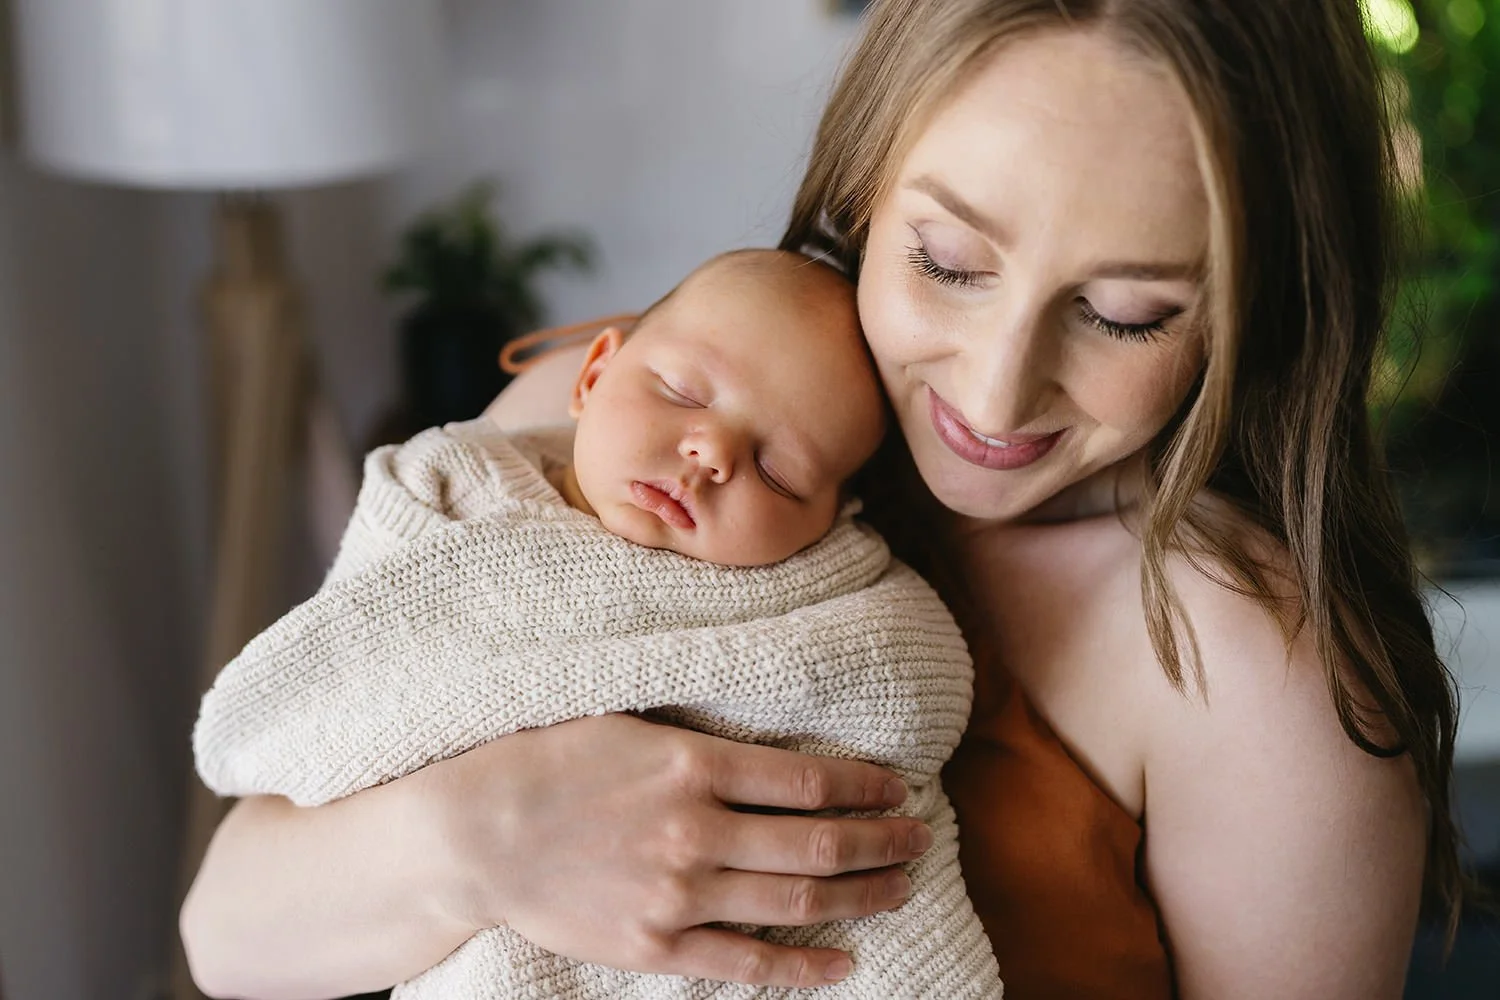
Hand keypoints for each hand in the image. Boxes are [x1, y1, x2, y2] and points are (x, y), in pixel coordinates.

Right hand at [420, 713, 928, 987]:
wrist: (477, 834)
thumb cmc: (550, 763)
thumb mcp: (631, 723)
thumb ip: (704, 742)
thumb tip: (774, 752)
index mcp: (693, 765)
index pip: (809, 780)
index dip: (867, 787)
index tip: (898, 788)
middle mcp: (697, 830)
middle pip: (818, 842)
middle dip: (881, 841)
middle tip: (920, 837)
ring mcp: (679, 894)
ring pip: (796, 900)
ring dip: (861, 895)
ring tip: (900, 885)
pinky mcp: (657, 945)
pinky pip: (747, 963)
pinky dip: (804, 966)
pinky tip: (845, 961)